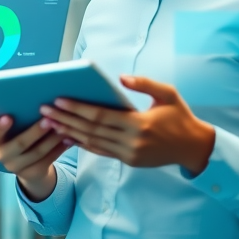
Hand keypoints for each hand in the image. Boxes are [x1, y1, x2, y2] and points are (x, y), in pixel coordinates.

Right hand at [0, 116, 69, 201]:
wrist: (25, 164)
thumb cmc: (18, 136)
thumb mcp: (13, 130)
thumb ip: (17, 120)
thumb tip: (36, 103)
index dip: (0, 127)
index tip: (8, 117)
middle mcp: (1, 156)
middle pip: (20, 144)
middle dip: (35, 132)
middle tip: (48, 120)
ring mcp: (16, 167)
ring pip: (37, 152)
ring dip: (52, 139)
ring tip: (63, 127)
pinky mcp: (32, 174)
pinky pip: (48, 160)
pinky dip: (59, 149)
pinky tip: (68, 139)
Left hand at [40, 75, 215, 174]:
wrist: (194, 148)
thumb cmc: (180, 116)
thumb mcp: (167, 93)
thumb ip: (144, 83)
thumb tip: (121, 78)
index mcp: (140, 123)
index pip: (101, 116)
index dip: (78, 109)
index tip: (59, 100)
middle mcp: (132, 141)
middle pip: (91, 130)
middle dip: (66, 119)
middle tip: (44, 110)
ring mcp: (130, 154)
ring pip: (93, 142)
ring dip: (69, 132)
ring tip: (49, 122)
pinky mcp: (129, 161)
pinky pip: (101, 151)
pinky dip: (83, 144)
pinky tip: (67, 136)